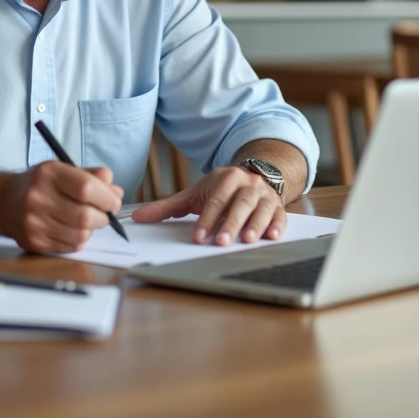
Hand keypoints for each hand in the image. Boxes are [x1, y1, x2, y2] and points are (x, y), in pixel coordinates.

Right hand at [0, 162, 123, 252]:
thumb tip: (116, 192)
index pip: (86, 188)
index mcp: (49, 174)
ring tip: (87, 221)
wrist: (4, 202)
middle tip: (104, 214)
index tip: (114, 201)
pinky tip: (72, 229)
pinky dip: (79, 240)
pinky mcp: (34, 242)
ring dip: (91, 230)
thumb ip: (92, 177)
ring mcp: (34, 222)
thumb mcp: (63, 170)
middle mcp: (38, 198)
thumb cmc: (40, 184)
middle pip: (85, 216)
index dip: (107, 197)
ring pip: (80, 235)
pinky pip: (70, 247)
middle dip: (103, 217)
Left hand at [130, 166, 285, 245]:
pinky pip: (280, 216)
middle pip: (239, 204)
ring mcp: (265, 195)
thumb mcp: (195, 194)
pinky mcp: (278, 207)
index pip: (215, 200)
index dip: (207, 219)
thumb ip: (167, 207)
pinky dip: (277, 226)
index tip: (199, 237)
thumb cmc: (220, 190)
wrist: (253, 175)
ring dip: (255, 225)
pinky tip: (272, 237)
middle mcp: (247, 184)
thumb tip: (138, 218)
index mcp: (226, 179)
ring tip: (248, 241)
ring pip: (262, 209)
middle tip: (221, 242)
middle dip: (230, 223)